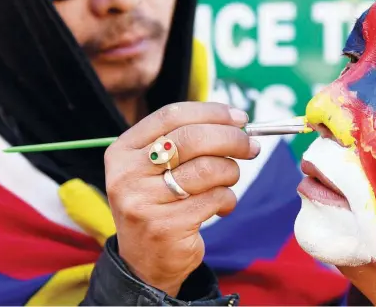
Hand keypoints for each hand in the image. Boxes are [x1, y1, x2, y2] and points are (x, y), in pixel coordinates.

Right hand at [103, 102, 259, 295]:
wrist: (144, 263)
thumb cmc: (161, 204)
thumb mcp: (157, 169)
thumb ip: (187, 142)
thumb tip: (238, 122)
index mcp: (123, 151)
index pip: (172, 115)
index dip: (212, 113)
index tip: (240, 118)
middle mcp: (127, 174)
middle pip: (193, 139)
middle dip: (232, 139)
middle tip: (252, 147)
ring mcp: (144, 202)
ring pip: (208, 169)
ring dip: (231, 173)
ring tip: (229, 181)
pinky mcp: (166, 226)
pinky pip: (214, 199)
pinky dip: (228, 199)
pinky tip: (221, 206)